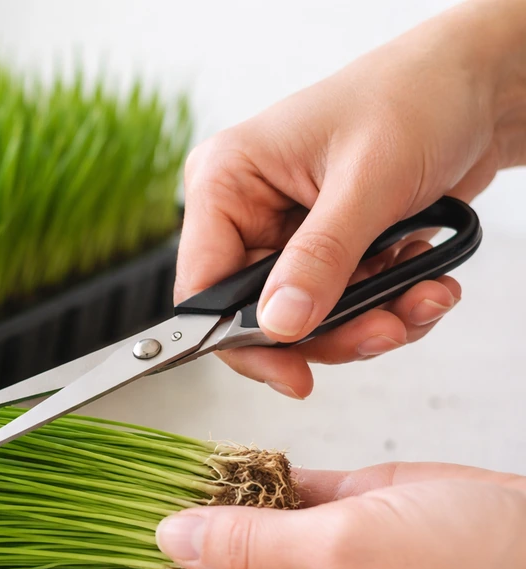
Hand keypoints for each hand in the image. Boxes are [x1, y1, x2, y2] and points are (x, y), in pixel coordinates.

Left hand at [109, 462, 525, 568]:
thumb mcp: (348, 551)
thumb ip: (249, 542)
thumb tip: (171, 538)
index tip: (96, 556)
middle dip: (171, 545)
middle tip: (126, 498)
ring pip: (243, 548)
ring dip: (211, 510)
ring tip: (164, 472)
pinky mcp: (347, 542)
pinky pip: (282, 518)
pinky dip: (256, 490)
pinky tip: (224, 464)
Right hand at [176, 0, 525, 397]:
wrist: (475, 86)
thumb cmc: (414, 97)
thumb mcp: (366, 181)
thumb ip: (321, 258)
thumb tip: (280, 325)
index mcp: (227, 181)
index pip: (204, 285)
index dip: (240, 337)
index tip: (291, 370)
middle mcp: (249, 211)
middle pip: (261, 313)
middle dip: (329, 332)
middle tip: (382, 332)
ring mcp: (287, 233)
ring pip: (306, 318)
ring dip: (369, 323)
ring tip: (419, 302)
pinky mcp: (327, 249)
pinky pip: (342, 306)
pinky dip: (388, 307)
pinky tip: (425, 283)